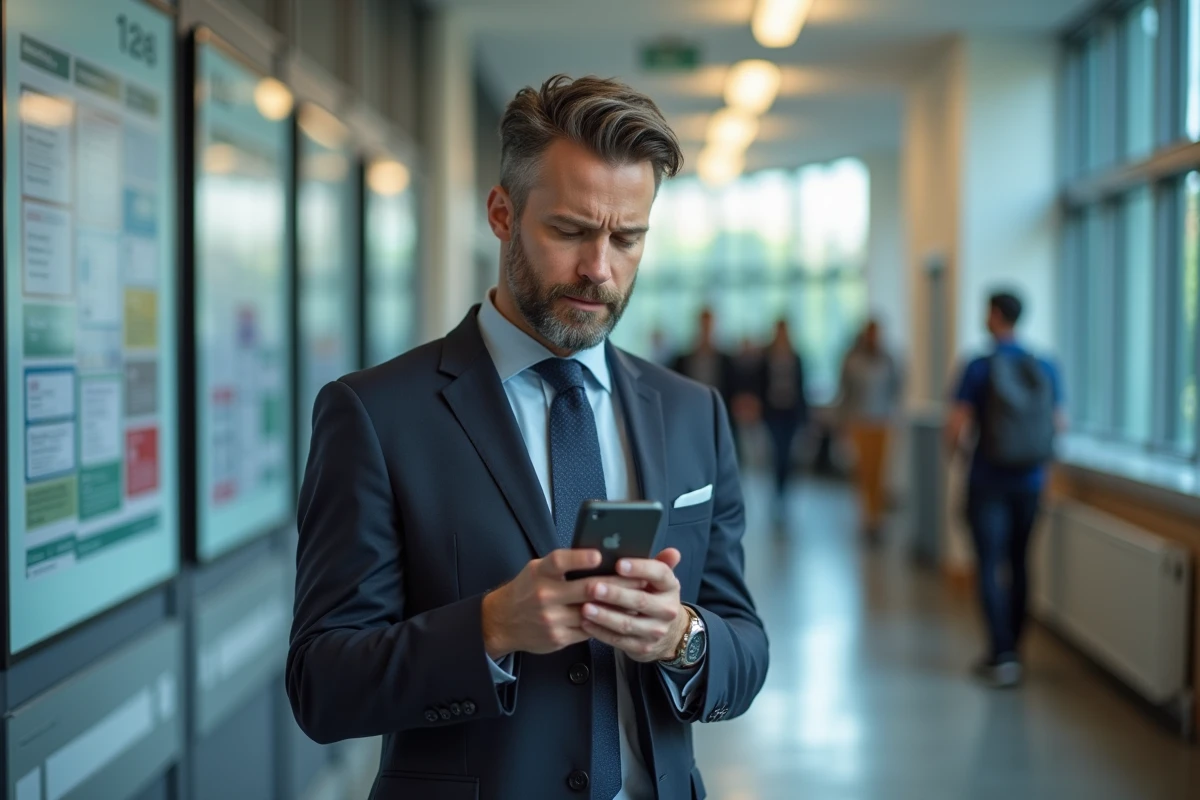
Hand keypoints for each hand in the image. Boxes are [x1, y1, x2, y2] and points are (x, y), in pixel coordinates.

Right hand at [481, 549, 646, 659]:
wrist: (502, 622)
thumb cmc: (526, 591)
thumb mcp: (537, 570)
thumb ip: (562, 565)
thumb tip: (598, 557)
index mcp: (540, 573)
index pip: (559, 561)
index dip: (579, 558)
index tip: (599, 554)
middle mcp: (545, 595)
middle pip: (586, 589)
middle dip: (617, 583)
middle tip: (640, 578)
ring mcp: (552, 618)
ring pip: (592, 612)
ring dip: (617, 606)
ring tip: (638, 598)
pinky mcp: (558, 637)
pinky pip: (588, 629)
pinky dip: (606, 622)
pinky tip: (620, 616)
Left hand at [579, 548, 688, 663]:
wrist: (670, 635)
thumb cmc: (656, 598)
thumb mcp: (661, 581)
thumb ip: (661, 563)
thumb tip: (671, 551)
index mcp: (670, 587)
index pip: (659, 574)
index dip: (639, 568)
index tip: (619, 564)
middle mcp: (666, 610)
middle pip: (640, 600)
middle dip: (615, 594)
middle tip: (594, 587)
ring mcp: (655, 631)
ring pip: (627, 623)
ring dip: (604, 616)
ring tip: (585, 608)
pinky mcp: (642, 647)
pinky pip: (618, 640)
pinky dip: (600, 632)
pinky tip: (585, 623)